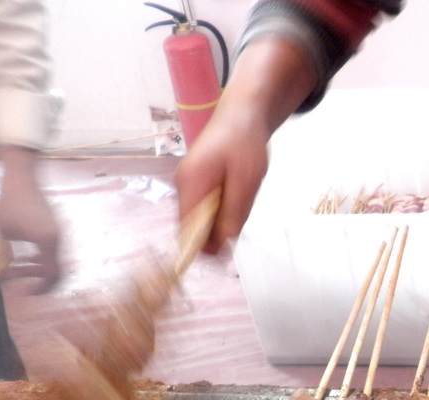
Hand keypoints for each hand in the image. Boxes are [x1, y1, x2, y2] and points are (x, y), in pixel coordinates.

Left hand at [0, 146, 60, 291]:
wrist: (23, 177)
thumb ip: (0, 252)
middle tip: (23, 286)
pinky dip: (42, 259)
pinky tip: (27, 257)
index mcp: (47, 242)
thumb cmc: (10, 202)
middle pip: (57, 272)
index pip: (51, 275)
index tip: (24, 292)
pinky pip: (53, 252)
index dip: (39, 288)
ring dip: (38, 269)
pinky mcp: (56, 228)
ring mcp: (59, 233)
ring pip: (55, 262)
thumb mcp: (1, 230)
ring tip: (19, 269)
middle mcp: (58, 239)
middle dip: (39, 281)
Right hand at [174, 36, 317, 254]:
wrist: (241, 115)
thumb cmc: (245, 144)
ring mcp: (186, 185)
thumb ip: (234, 213)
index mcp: (191, 185)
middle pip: (190, 228)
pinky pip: (204, 208)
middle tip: (239, 223)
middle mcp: (182, 187)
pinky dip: (219, 211)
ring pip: (198, 219)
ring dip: (219, 222)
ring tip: (239, 203)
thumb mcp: (246, 181)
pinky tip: (234, 198)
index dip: (203, 248)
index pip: (186, 230)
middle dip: (213, 235)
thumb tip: (223, 246)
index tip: (224, 256)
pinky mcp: (194, 184)